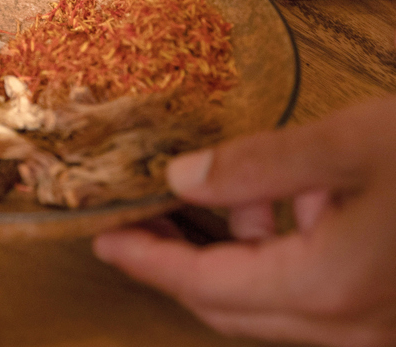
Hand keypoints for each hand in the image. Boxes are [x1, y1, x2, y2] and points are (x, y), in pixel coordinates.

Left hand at [94, 98, 395, 346]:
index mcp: (332, 287)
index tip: (103, 239)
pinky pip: (318, 294)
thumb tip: (181, 178)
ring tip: (222, 186)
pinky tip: (294, 194)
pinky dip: (288, 248)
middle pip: (235, 308)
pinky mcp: (390, 308)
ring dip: (239, 249)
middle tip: (136, 218)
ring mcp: (377, 327)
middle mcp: (354, 328)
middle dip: (180, 262)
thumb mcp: (349, 141)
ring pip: (276, 304)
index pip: (210, 288)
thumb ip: (259, 164)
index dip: (150, 263)